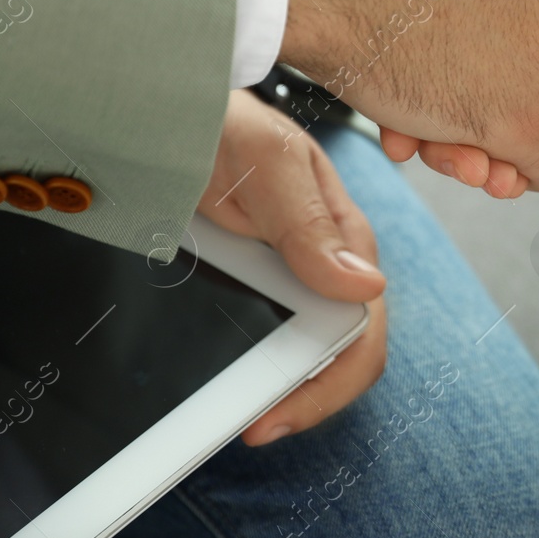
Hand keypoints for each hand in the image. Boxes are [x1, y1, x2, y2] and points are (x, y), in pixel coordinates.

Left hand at [197, 90, 386, 444]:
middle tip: (252, 430)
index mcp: (346, 241)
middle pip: (341, 355)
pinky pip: (270, 335)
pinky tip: (227, 382)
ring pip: (307, 351)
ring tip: (236, 417)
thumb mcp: (267, 166)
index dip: (327, 384)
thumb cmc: (225, 126)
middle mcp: (328, 264)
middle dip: (305, 400)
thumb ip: (312, 226)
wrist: (173, 107)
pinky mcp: (257, 280)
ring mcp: (293, 274)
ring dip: (280, 388)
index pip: (363, 333)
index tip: (272, 416)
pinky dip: (255, 367)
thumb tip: (366, 287)